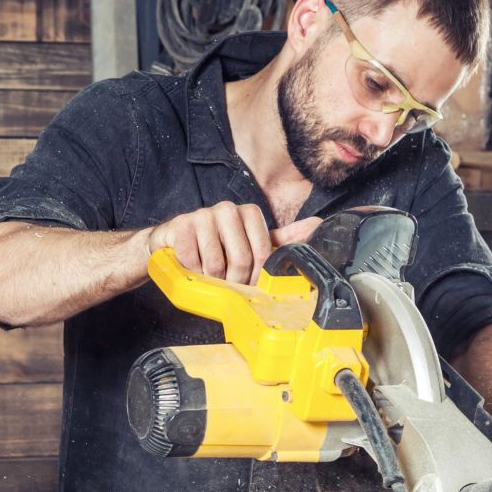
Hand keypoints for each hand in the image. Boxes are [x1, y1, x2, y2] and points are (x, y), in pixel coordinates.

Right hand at [148, 202, 321, 284]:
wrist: (173, 243)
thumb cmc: (217, 245)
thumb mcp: (251, 241)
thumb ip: (283, 237)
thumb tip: (318, 224)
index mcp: (249, 212)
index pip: (263, 254)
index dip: (255, 276)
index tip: (247, 282)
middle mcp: (228, 209)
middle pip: (241, 261)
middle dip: (233, 281)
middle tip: (224, 282)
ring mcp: (202, 215)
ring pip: (216, 265)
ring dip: (210, 279)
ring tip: (205, 273)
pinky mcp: (180, 226)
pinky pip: (192, 261)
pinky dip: (191, 272)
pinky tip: (190, 266)